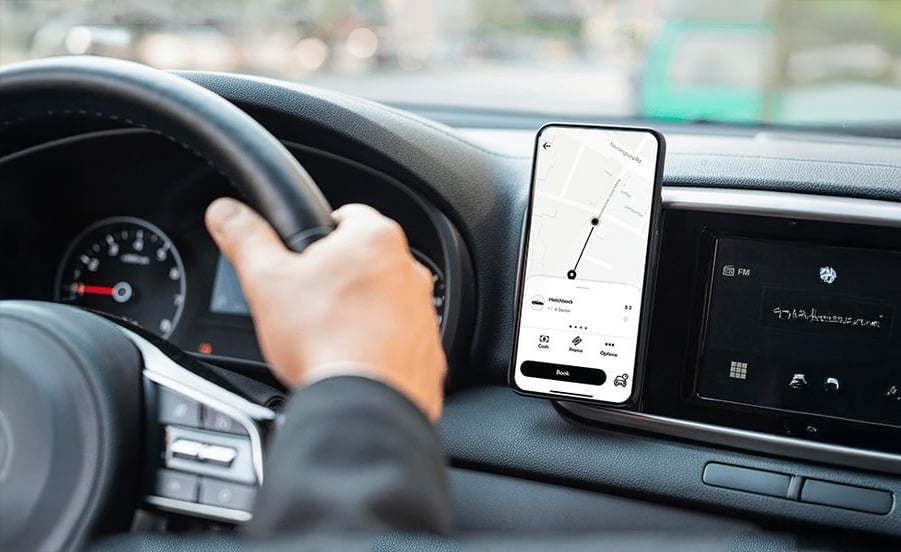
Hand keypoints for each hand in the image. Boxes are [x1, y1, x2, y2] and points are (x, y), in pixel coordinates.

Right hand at [205, 198, 445, 421]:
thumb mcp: (267, 281)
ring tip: (328, 335)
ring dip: (361, 312)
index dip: (316, 236)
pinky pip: (400, 339)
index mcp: (375, 239)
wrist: (363, 405)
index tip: (301, 258)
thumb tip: (227, 213)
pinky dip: (380, 346)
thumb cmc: (324, 340)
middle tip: (308, 302)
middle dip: (338, 277)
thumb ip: (246, 239)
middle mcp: (409, 271)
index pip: (345, 215)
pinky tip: (353, 360)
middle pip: (365, 261)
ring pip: (385, 301)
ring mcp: (423, 312)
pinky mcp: (428, 350)